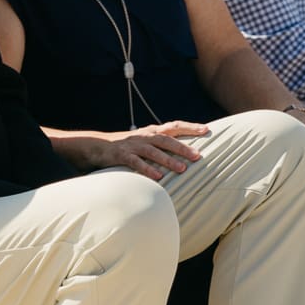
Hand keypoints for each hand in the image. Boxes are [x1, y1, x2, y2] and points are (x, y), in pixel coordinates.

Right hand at [62, 121, 209, 180]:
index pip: (174, 126)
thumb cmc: (126, 146)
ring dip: (168, 160)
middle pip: (167, 139)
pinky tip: (158, 177)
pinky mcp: (122, 155)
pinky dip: (148, 169)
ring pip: (154, 151)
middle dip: (183, 147)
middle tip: (198, 156)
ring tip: (182, 169)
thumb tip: (185, 150)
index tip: (206, 129)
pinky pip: (136, 162)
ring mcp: (133, 145)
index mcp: (152, 131)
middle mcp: (145, 136)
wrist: (97, 146)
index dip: (190, 127)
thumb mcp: (144, 141)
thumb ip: (161, 143)